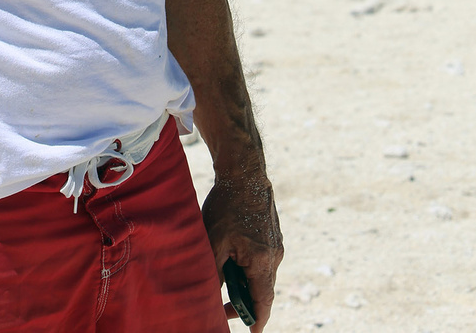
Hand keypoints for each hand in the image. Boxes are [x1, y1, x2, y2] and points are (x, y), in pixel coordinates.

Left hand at [202, 172, 282, 331]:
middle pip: (263, 290)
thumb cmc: (226, 205)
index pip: (262, 302)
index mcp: (261, 262)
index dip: (257, 320)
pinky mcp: (273, 233)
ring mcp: (276, 244)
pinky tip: (235, 257)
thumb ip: (216, 270)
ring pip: (263, 274)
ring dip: (248, 282)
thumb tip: (212, 292)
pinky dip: (251, 266)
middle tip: (228, 309)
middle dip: (247, 302)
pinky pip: (264, 259)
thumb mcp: (214, 240)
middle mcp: (274, 256)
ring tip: (227, 281)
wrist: (244, 172)